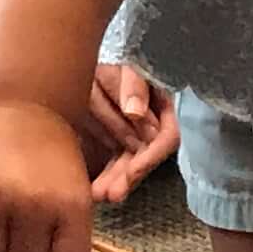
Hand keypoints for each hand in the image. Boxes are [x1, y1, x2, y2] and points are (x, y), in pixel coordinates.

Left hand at [84, 65, 177, 210]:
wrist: (86, 55)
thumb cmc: (115, 56)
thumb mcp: (124, 65)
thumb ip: (133, 86)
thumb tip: (136, 112)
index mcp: (162, 105)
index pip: (166, 138)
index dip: (151, 158)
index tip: (133, 172)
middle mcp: (151, 122)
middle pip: (146, 157)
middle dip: (129, 178)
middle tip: (109, 195)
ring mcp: (134, 132)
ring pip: (129, 163)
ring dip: (116, 182)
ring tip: (97, 196)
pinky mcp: (115, 138)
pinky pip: (114, 160)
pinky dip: (105, 174)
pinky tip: (92, 188)